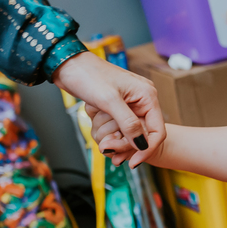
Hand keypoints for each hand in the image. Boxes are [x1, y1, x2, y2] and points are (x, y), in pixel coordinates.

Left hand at [52, 51, 164, 166]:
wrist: (68, 64)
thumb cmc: (88, 75)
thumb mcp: (109, 101)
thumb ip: (129, 123)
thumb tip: (142, 144)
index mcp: (147, 96)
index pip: (158, 130)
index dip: (147, 149)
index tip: (133, 163)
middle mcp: (143, 100)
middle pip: (143, 134)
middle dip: (126, 145)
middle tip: (109, 154)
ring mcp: (131, 104)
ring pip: (131, 132)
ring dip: (117, 140)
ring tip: (103, 146)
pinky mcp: (119, 106)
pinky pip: (120, 127)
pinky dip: (112, 134)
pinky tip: (102, 138)